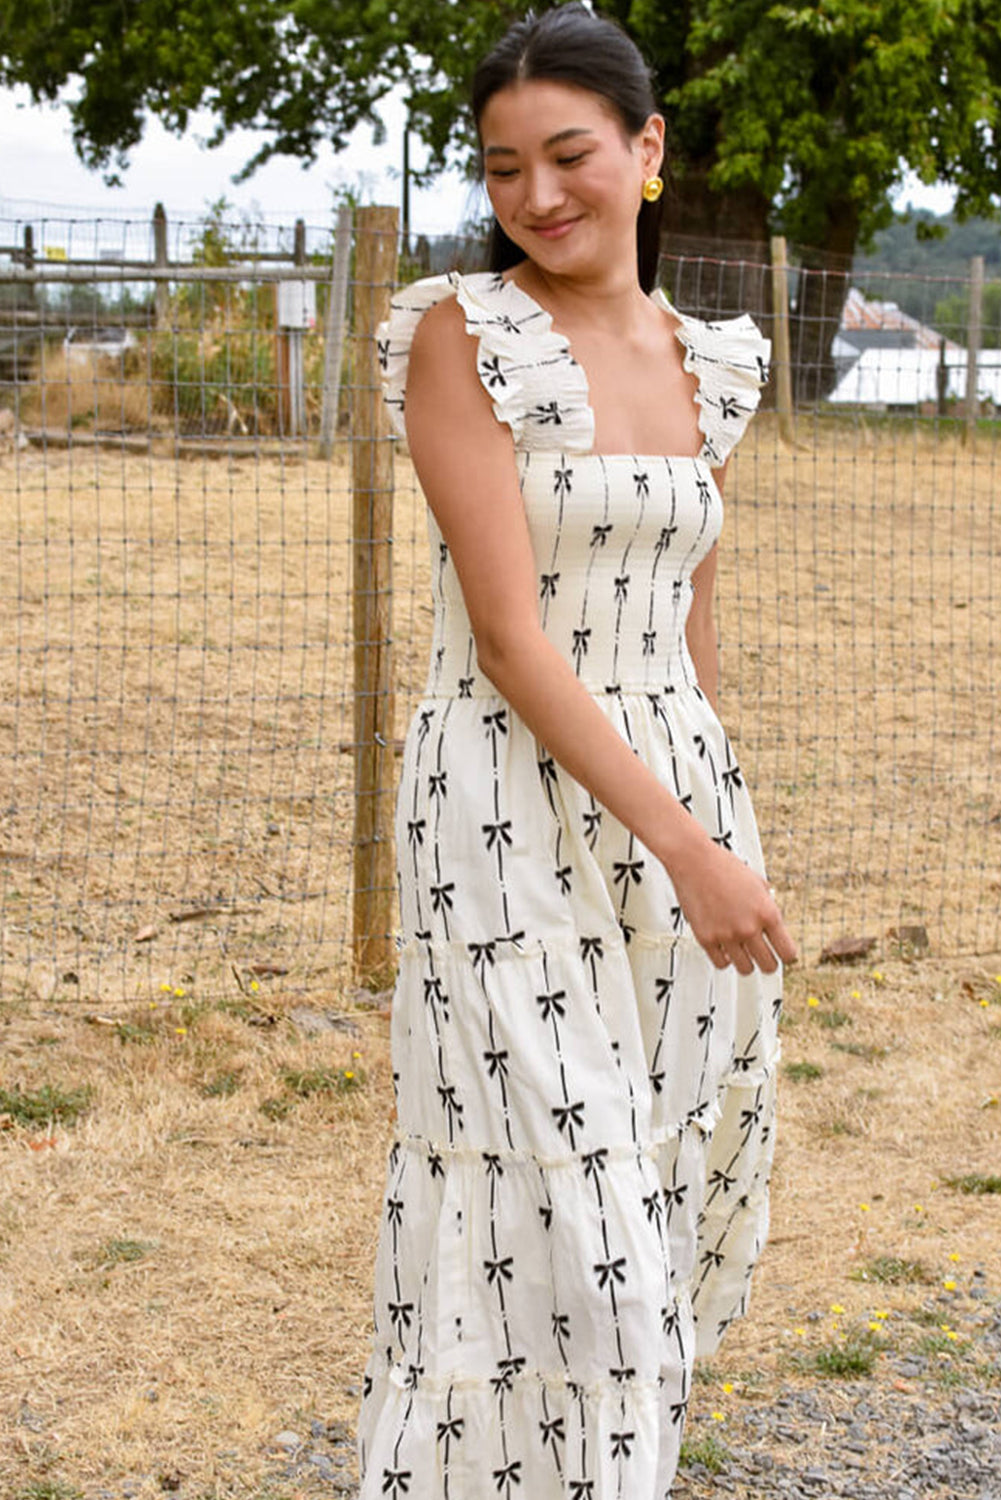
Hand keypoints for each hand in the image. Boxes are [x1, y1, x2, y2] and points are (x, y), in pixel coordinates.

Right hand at [669, 837, 797, 974]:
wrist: (694, 861)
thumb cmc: (724, 867)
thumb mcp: (758, 883)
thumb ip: (767, 906)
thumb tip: (772, 924)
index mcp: (767, 913)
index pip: (788, 952)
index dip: (787, 955)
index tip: (782, 954)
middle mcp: (749, 927)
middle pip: (769, 966)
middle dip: (768, 962)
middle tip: (763, 956)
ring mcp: (727, 935)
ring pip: (745, 969)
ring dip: (746, 962)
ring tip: (743, 952)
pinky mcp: (706, 938)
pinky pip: (721, 963)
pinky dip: (725, 958)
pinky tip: (725, 948)